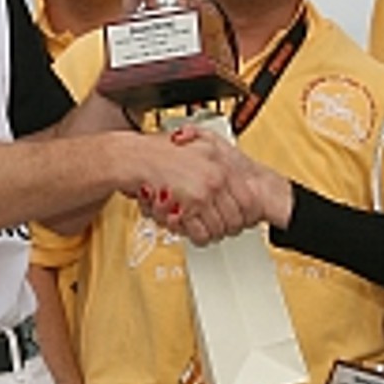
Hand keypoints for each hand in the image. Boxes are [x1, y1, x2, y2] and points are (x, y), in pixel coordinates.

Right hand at [139, 128, 287, 242]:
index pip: (249, 200)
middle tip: (219, 228)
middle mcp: (215, 179)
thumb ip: (218, 162)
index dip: (245, 215)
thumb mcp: (198, 146)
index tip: (239, 219)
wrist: (134, 157)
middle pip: (236, 219)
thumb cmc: (160, 152)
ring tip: (201, 229)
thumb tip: (235, 181)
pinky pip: (200, 234)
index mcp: (221, 164)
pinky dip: (195, 236)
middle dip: (227, 228)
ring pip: (219, 229)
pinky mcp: (185, 208)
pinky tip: (189, 229)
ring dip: (210, 234)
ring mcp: (201, 194)